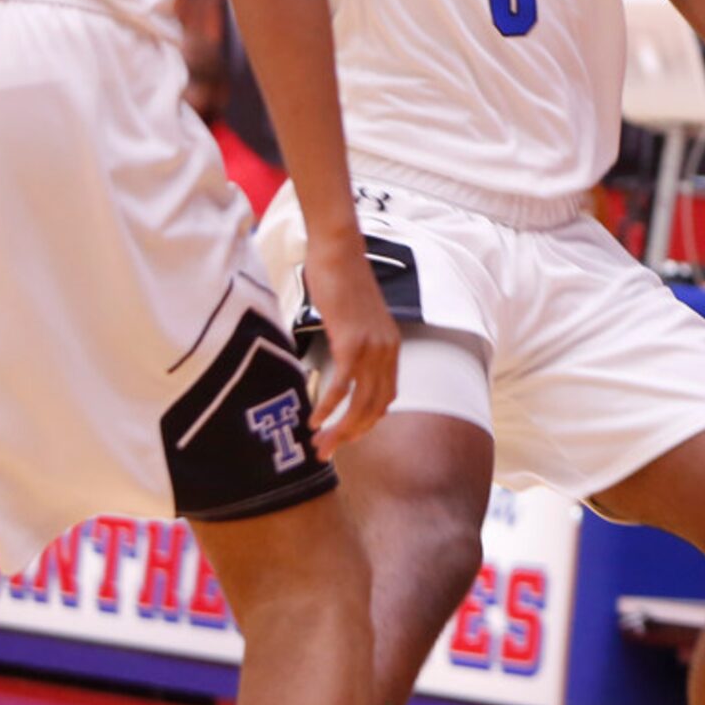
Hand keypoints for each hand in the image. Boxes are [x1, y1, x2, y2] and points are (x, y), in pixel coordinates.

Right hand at [302, 234, 399, 456]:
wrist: (340, 252)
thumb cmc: (341, 283)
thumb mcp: (355, 320)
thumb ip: (354, 344)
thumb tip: (340, 364)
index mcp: (390, 349)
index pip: (385, 399)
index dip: (365, 423)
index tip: (343, 437)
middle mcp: (387, 351)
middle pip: (374, 408)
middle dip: (350, 435)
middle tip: (326, 452)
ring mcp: (372, 347)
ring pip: (360, 403)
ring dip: (339, 428)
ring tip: (318, 444)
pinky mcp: (352, 341)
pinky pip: (343, 384)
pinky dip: (329, 406)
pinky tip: (314, 419)